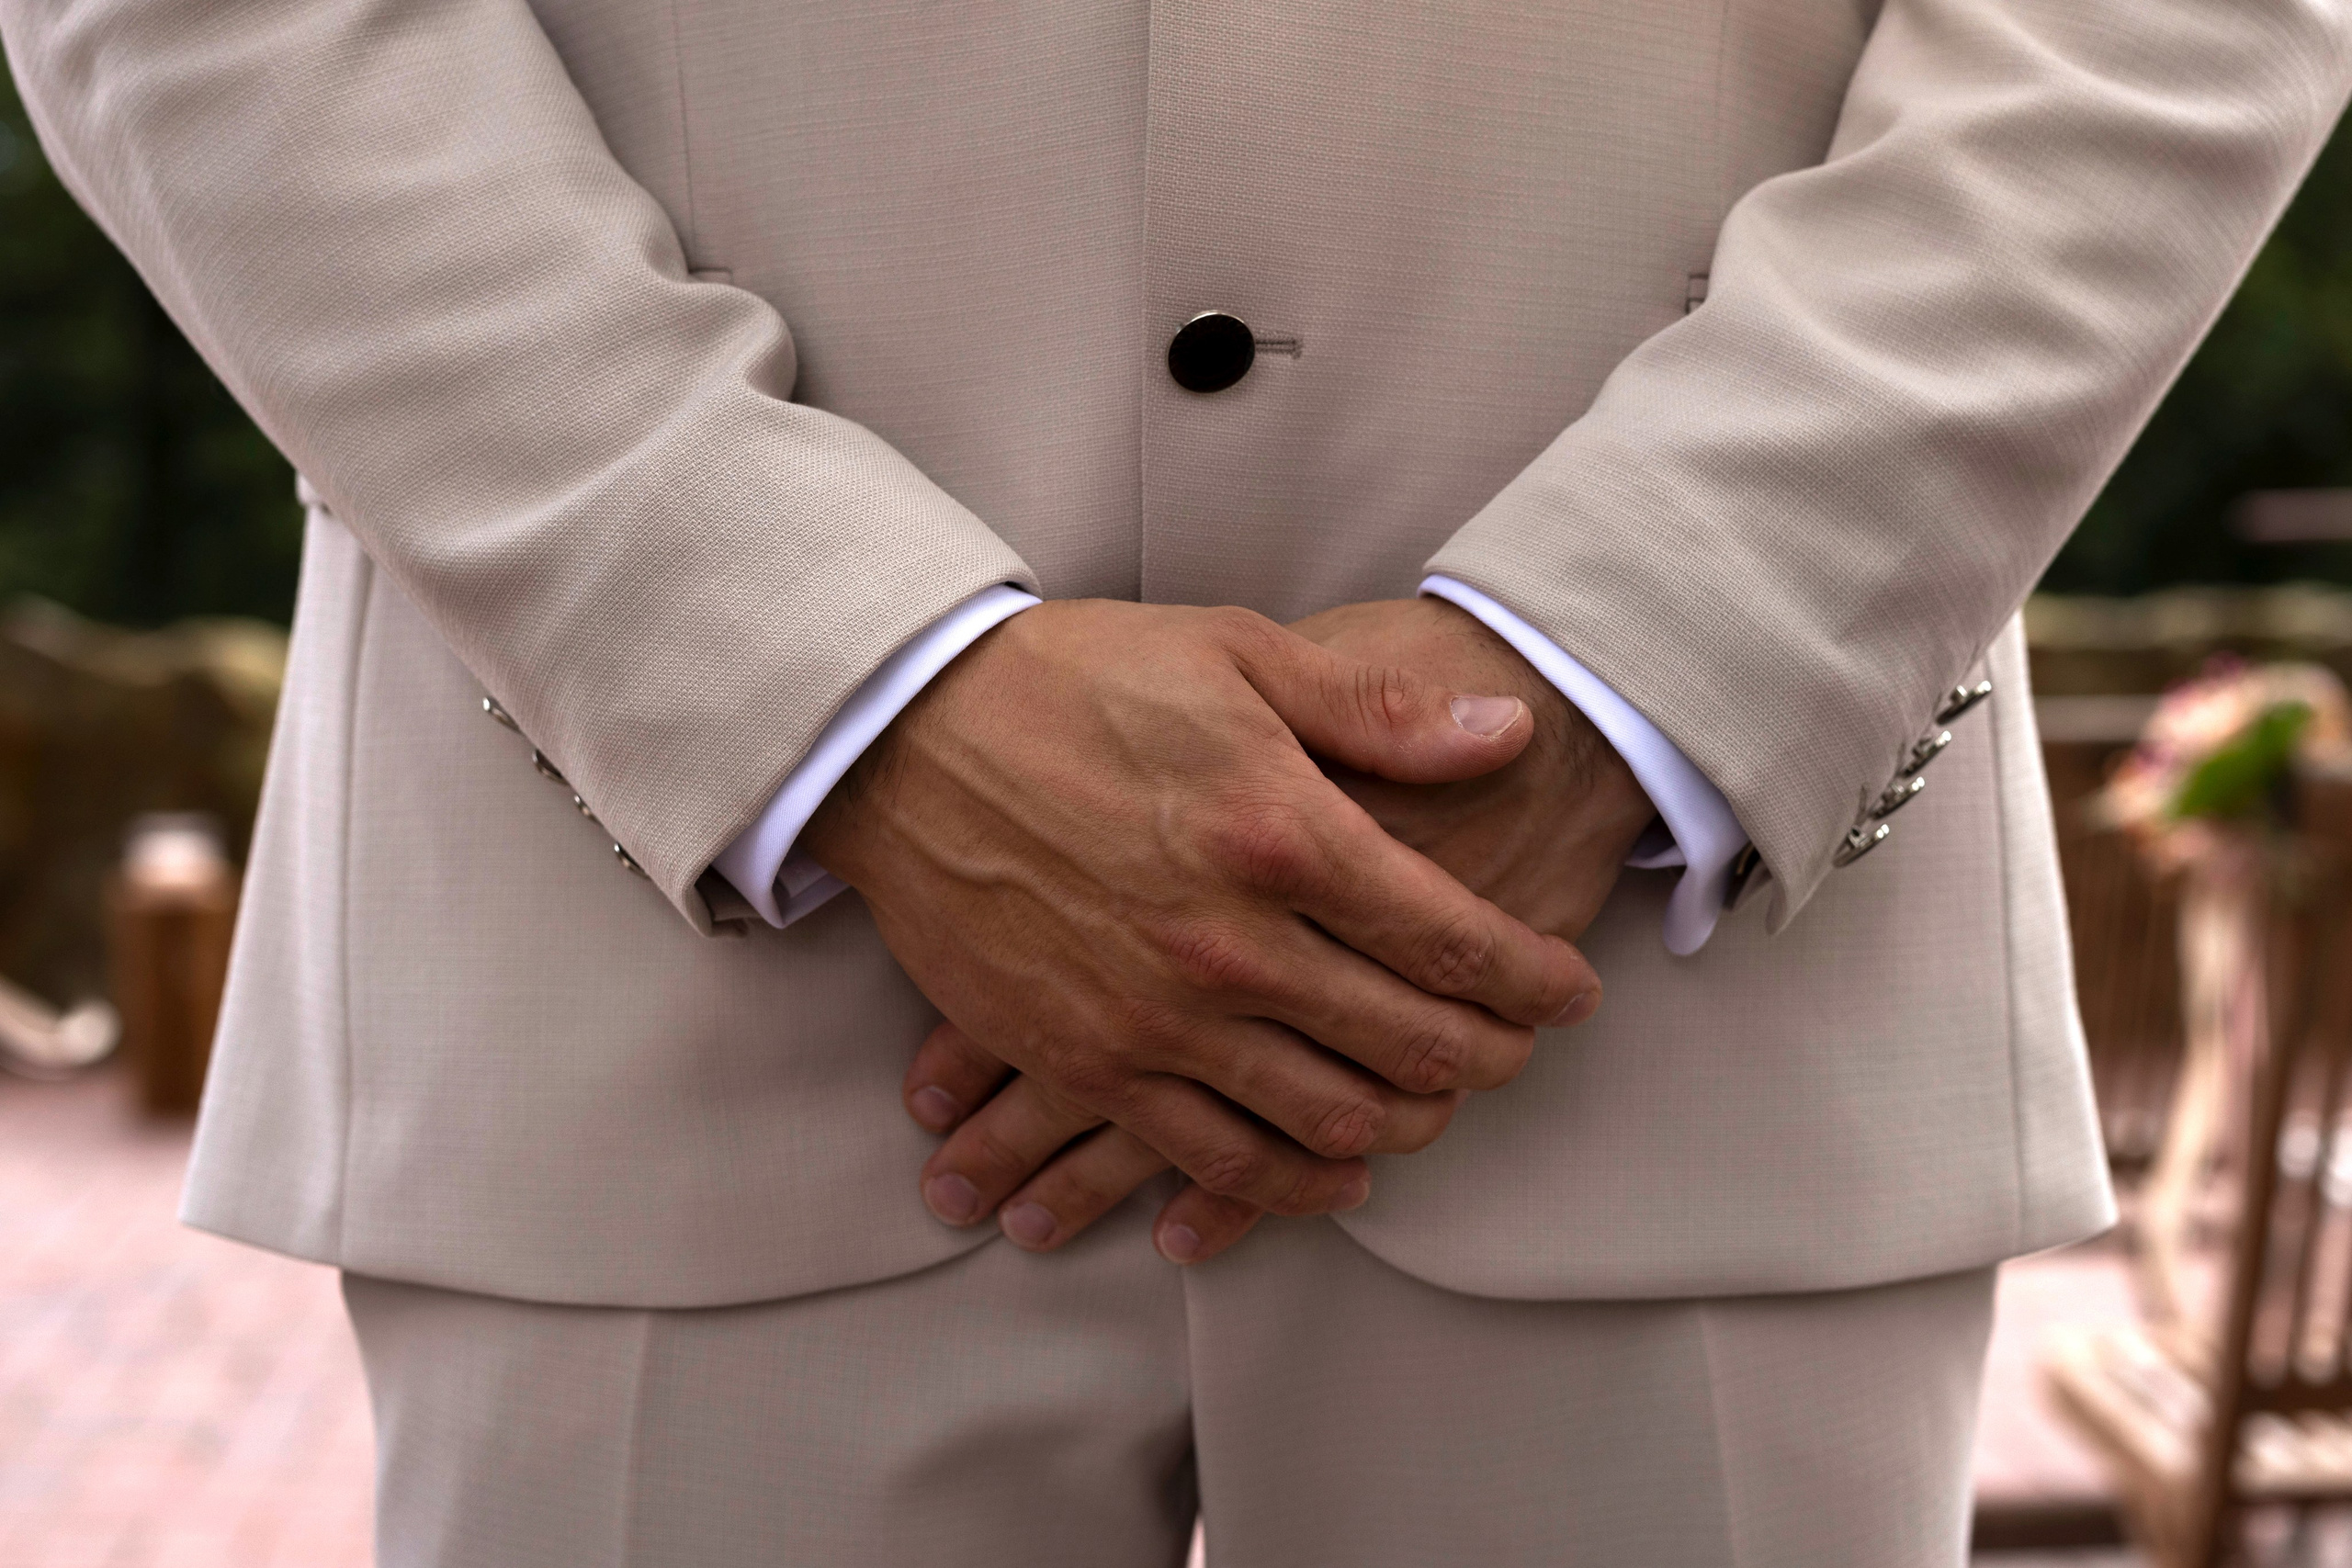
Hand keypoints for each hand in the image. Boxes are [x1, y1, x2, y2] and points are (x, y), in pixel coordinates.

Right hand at [805, 600, 1599, 1231]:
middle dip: (1491, 1056)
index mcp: (1282, 832)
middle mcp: (1230, 943)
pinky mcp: (1086, 1060)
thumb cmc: (1076, 679)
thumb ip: (1380, 713)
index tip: (1569, 991)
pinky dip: (1292, 1183)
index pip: (1454, 940)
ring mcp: (1155, 1017)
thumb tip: (1509, 732)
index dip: (1533, 979)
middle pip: (1411, 1043)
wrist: (905, 736)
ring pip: (1328, 1119)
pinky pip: (1214, 1157)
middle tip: (1518, 1048)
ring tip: (1439, 1108)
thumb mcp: (1238, 654)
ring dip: (1408, 1126)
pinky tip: (1334, 1175)